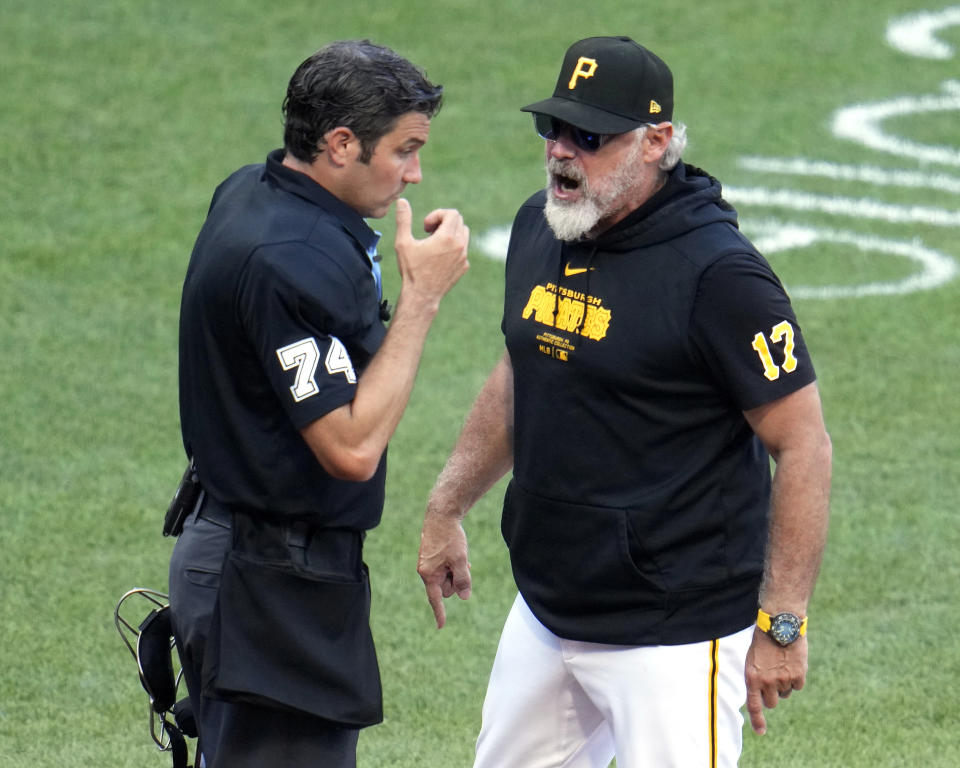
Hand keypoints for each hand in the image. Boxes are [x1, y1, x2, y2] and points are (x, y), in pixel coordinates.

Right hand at [394, 198, 468, 308]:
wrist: (422, 295)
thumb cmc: (411, 270)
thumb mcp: (403, 243)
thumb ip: (403, 220)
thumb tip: (402, 201)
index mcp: (447, 237)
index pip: (452, 213)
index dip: (437, 215)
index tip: (426, 226)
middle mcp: (459, 246)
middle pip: (459, 221)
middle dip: (443, 222)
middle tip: (429, 233)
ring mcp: (464, 257)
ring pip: (464, 234)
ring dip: (450, 233)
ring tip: (434, 243)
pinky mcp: (464, 266)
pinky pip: (463, 249)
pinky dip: (453, 247)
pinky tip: (439, 256)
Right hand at [417, 510, 470, 628]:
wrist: (441, 515)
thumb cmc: (450, 538)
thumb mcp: (460, 560)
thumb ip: (462, 580)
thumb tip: (464, 597)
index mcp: (429, 574)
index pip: (435, 599)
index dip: (440, 613)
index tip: (441, 626)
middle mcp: (425, 570)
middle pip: (445, 588)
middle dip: (456, 580)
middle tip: (463, 564)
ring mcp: (428, 563)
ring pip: (446, 577)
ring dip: (456, 571)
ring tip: (461, 557)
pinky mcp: (431, 556)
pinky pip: (445, 568)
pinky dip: (453, 565)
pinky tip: (459, 555)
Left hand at [744, 628, 808, 734]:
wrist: (780, 624)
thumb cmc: (763, 640)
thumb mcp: (752, 659)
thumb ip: (756, 677)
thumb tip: (761, 695)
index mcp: (752, 676)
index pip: (754, 705)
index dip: (758, 721)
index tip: (761, 732)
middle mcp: (767, 681)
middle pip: (772, 702)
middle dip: (772, 695)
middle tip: (772, 680)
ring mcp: (783, 679)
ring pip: (785, 693)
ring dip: (784, 684)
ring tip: (780, 664)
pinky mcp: (798, 675)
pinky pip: (797, 686)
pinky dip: (796, 678)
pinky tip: (791, 663)